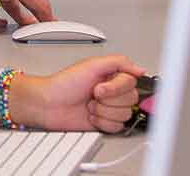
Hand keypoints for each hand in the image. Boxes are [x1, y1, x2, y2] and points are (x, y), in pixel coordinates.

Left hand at [20, 56, 144, 132]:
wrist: (50, 104)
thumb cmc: (64, 83)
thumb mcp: (91, 65)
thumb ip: (118, 62)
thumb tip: (140, 69)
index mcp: (111, 75)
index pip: (131, 83)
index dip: (116, 87)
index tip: (100, 87)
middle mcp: (112, 91)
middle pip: (131, 100)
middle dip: (109, 99)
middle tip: (93, 94)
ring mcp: (109, 108)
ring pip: (125, 114)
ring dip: (104, 111)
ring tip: (89, 104)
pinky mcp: (106, 123)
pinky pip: (117, 127)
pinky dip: (102, 122)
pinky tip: (90, 116)